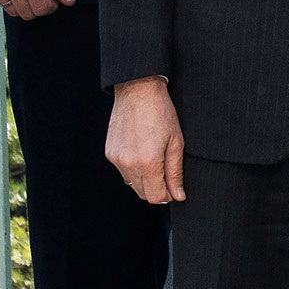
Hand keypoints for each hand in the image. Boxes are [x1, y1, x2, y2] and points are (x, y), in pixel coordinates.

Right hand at [105, 77, 185, 205]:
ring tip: (154, 159)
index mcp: (148, 163)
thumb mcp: (176, 142)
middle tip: (166, 174)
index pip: (155, 196)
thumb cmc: (161, 113)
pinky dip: (133, 169)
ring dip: (144, 179)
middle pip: (142, 193)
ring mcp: (116, 159)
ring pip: (131, 183)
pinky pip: (122, 171)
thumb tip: (178, 195)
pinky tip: (142, 152)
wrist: (138, 91)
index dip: (167, 195)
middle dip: (156, 189)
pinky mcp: (109, 153)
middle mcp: (129, 164)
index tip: (174, 188)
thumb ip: (175, 173)